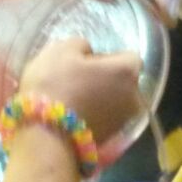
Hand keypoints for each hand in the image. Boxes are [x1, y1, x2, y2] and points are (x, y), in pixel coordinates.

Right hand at [18, 38, 144, 153]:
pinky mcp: (114, 137)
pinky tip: (76, 114)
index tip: (88, 61)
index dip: (109, 56)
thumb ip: (81, 44)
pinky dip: (97, 114)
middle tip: (79, 79)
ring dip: (102, 97)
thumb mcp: (61, 50)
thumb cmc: (55, 85)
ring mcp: (126, 119)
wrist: (47, 134)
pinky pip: (107, 118)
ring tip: (75, 98)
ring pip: (117, 100)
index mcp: (127, 72)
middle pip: (124, 80)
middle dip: (107, 78)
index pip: (129, 56)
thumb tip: (88, 52)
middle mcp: (135, 96)